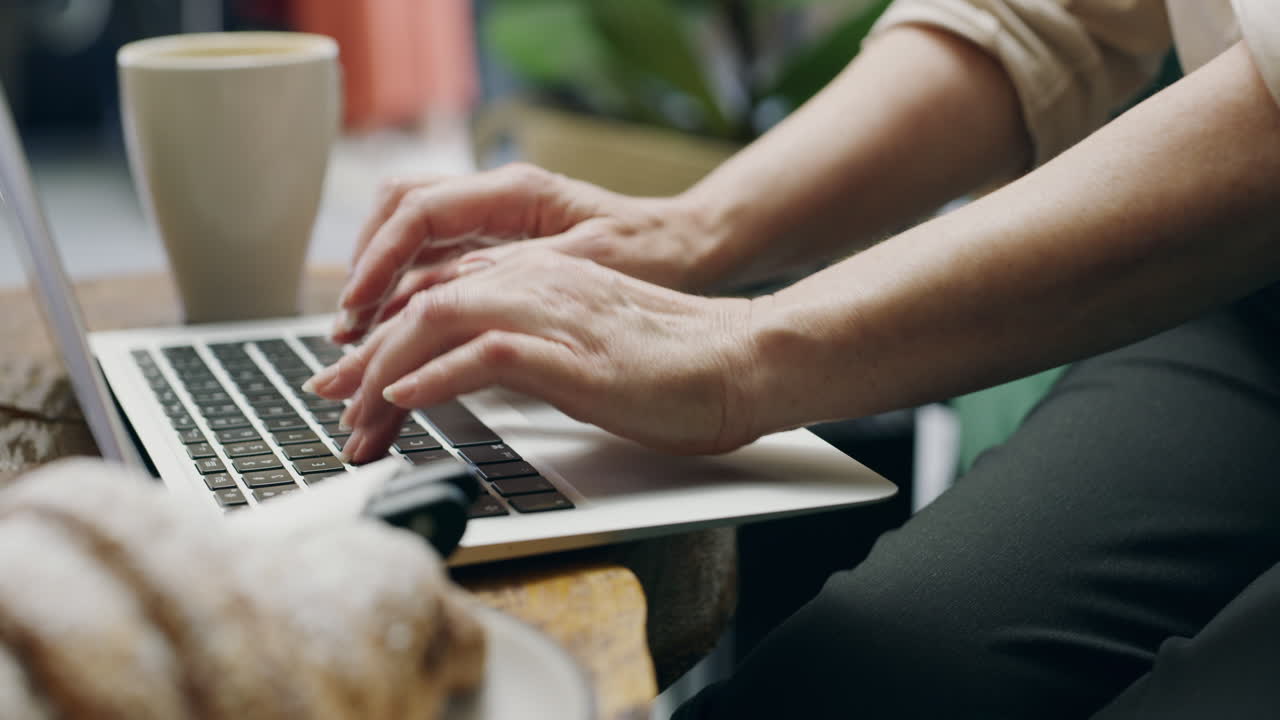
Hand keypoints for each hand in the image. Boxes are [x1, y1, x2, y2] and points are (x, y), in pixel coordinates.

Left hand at [307, 247, 764, 459]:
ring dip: (383, 374)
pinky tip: (405, 399)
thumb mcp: (582, 344)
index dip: (381, 335)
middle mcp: (534, 282)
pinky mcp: (572, 354)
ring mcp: (552, 312)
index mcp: (537, 277)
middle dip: (364, 359)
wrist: (741, 361)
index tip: (351, 378)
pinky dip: (434, 376)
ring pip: (436, 321)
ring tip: (357, 420)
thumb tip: (476, 370)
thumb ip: (529, 343)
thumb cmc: (672, 364)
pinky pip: (483, 354)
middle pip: (420, 304)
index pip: (435, 292)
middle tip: (332, 404)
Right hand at [331, 163, 723, 343]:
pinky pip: (437, 261)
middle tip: (345, 332)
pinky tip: (395, 330)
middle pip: (399, 217)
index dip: (378, 262)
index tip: (356, 310)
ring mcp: (495, 219)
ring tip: (357, 337)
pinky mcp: (500, 245)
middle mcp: (496, 198)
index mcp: (514, 192)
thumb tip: (451, 297)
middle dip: (364, 272)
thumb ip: (520, 275)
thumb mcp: (589, 266)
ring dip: (380, 284)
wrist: (690, 247)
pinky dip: (408, 293)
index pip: (418, 214)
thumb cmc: (653, 253)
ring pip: (411, 238)